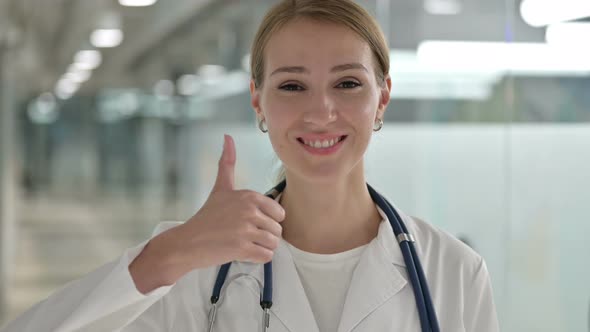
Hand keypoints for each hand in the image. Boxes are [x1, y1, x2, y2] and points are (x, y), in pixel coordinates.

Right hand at [130, 134, 284, 292]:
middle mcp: (249, 210)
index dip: (267, 221)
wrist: (188, 242)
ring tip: (244, 244)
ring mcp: (245, 229)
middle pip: (278, 230)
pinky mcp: (242, 248)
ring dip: (261, 248)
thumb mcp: (220, 188)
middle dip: (264, 237)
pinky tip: (242, 253)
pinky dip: (257, 258)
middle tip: (244, 236)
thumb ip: (226, 163)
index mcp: (249, 196)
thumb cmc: (207, 217)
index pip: (280, 213)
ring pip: (274, 244)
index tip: (250, 223)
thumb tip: (227, 136)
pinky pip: (266, 256)